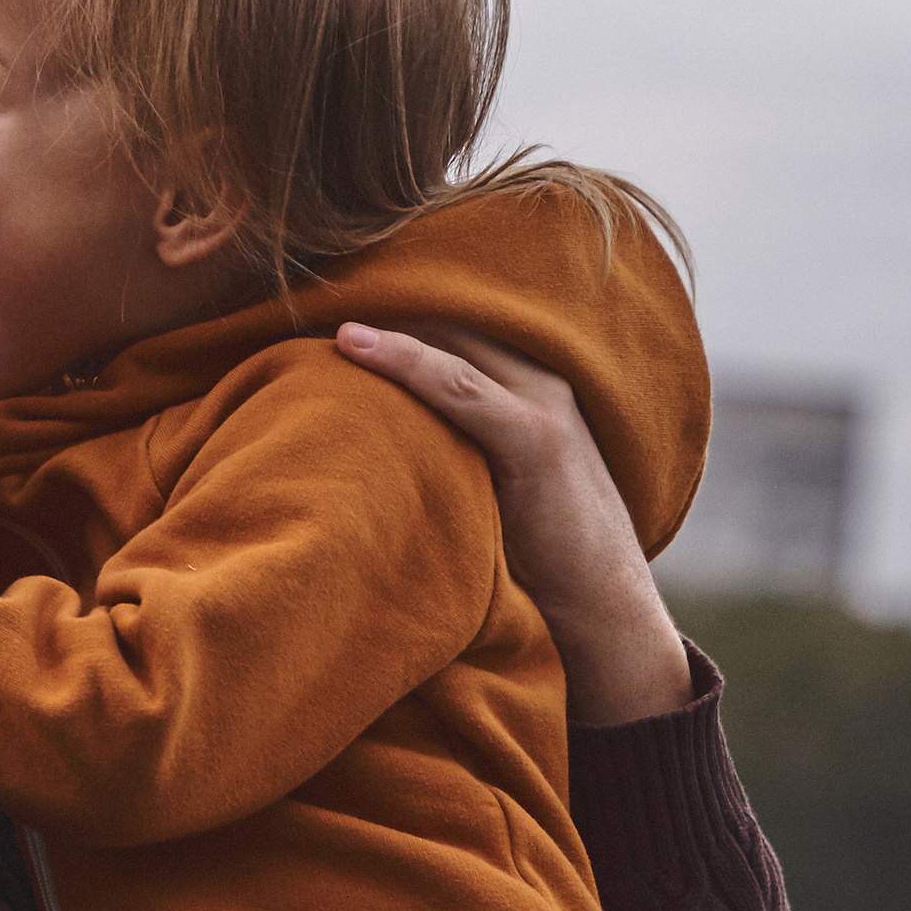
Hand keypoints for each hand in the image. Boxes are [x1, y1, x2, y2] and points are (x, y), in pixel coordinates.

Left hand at [334, 321, 693, 726]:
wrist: (606, 617)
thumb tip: (379, 463)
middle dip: (380, 307)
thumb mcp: (495, 500)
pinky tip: (351, 343)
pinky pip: (457, 386)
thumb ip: (455, 465)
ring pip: (448, 344)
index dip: (394, 317)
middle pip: (449, 326)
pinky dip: (402, 361)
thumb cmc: (543, 570)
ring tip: (312, 304)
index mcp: (535, 393)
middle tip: (304, 292)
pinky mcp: (536, 442)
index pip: (456, 334)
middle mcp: (542, 386)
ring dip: (381, 322)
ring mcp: (544, 409)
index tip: (326, 303)